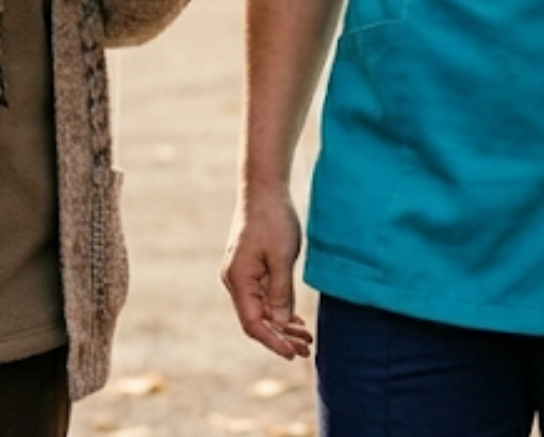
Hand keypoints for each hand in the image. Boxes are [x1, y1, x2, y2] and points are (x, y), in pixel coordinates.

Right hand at [221, 190, 314, 358]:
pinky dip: (280, 310)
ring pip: (262, 310)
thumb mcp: (281, 257)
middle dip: (281, 337)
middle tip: (307, 350)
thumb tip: (280, 323)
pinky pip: (264, 297)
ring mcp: (242, 275)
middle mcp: (235, 281)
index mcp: (238, 279)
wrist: (264, 190)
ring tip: (307, 339)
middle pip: (257, 320)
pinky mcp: (251, 269)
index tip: (293, 353)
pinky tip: (297, 321)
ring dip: (283, 325)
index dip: (272, 341)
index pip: (252, 323)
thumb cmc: (272, 220)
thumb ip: (280, 292)